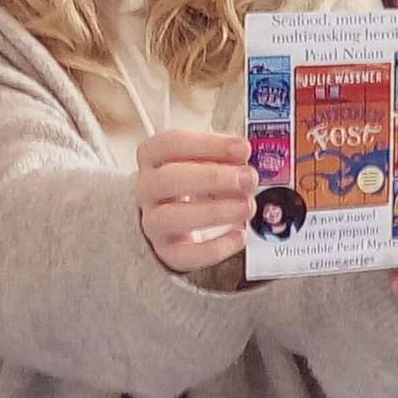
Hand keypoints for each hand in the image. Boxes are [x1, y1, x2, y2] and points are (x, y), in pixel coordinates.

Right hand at [134, 130, 257, 272]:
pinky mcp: (166, 251)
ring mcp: (153, 222)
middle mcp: (148, 188)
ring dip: (216, 211)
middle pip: (169, 179)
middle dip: (214, 178)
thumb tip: (246, 156)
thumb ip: (224, 155)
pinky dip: (215, 248)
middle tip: (248, 178)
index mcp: (154, 156)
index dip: (208, 144)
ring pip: (172, 217)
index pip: (171, 143)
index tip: (243, 147)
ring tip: (248, 206)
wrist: (174, 218)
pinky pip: (185, 255)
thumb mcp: (206, 159)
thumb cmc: (195, 179)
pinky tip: (239, 236)